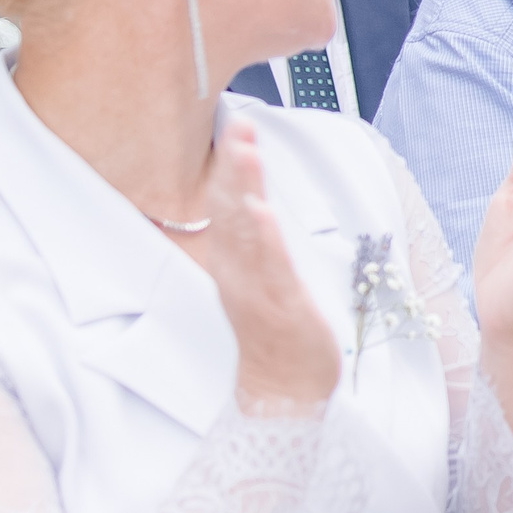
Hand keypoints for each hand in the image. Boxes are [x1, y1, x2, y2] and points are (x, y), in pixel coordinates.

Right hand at [190, 123, 341, 410]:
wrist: (285, 389)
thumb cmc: (276, 330)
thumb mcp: (263, 277)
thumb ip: (255, 239)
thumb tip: (254, 199)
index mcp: (235, 261)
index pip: (228, 204)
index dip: (231, 165)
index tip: (236, 123)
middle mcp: (238, 271)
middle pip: (231, 210)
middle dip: (234, 165)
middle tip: (238, 123)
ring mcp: (256, 289)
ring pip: (246, 232)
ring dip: (245, 189)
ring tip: (245, 153)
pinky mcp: (281, 307)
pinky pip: (269, 268)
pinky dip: (263, 239)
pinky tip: (260, 211)